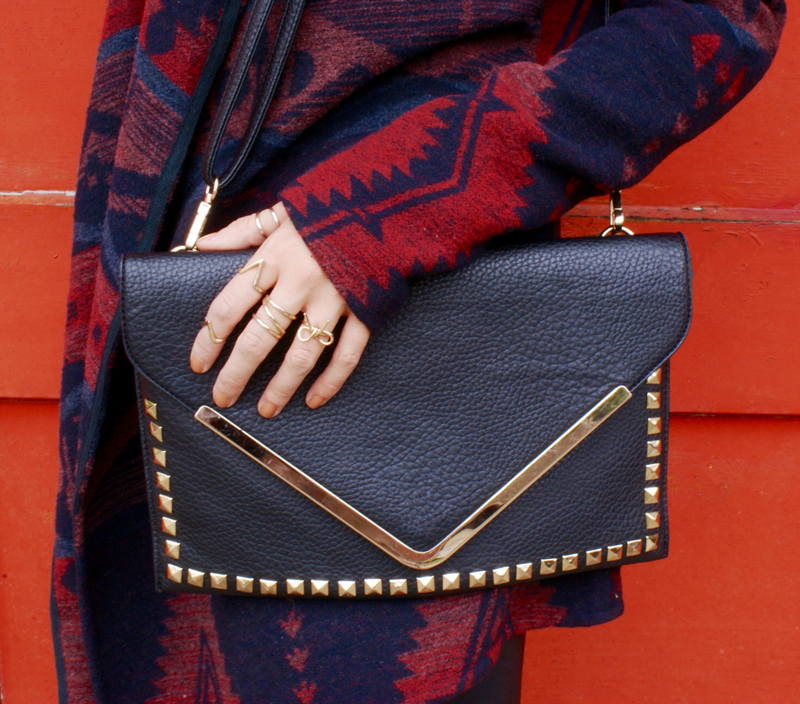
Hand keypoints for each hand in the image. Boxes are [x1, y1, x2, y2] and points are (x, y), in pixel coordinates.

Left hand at [190, 202, 369, 417]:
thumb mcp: (279, 213)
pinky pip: (347, 355)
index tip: (198, 363)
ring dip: (281, 387)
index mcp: (274, 257)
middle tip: (223, 397)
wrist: (387, 202)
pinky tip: (314, 400)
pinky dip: (331, 381)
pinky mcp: (365, 311)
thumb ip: (240, 232)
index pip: (229, 306)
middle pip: (258, 338)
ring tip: (268, 410)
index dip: (208, 340)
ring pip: (302, 355)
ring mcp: (335, 300)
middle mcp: (300, 282)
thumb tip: (199, 247)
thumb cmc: (326, 208)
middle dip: (236, 374)